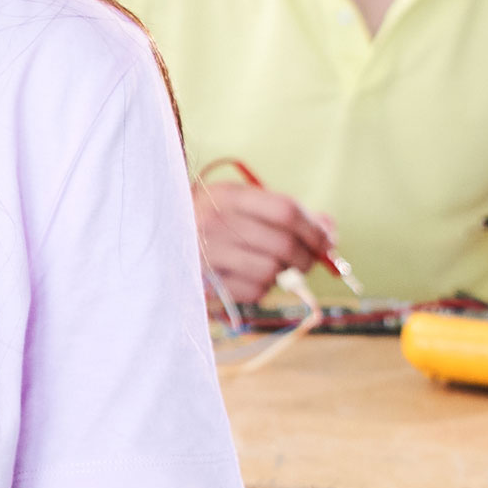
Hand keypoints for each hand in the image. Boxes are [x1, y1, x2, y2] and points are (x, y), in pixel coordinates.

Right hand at [193, 179, 333, 307]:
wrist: (158, 241)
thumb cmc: (210, 222)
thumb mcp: (240, 205)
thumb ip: (286, 213)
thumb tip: (330, 229)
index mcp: (226, 195)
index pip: (285, 211)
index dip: (314, 230)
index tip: (325, 243)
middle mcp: (213, 221)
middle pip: (283, 244)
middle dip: (306, 258)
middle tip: (306, 262)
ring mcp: (206, 253)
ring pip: (271, 271)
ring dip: (281, 275)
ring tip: (271, 269)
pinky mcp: (203, 283)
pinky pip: (253, 291)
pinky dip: (260, 289)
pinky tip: (248, 279)